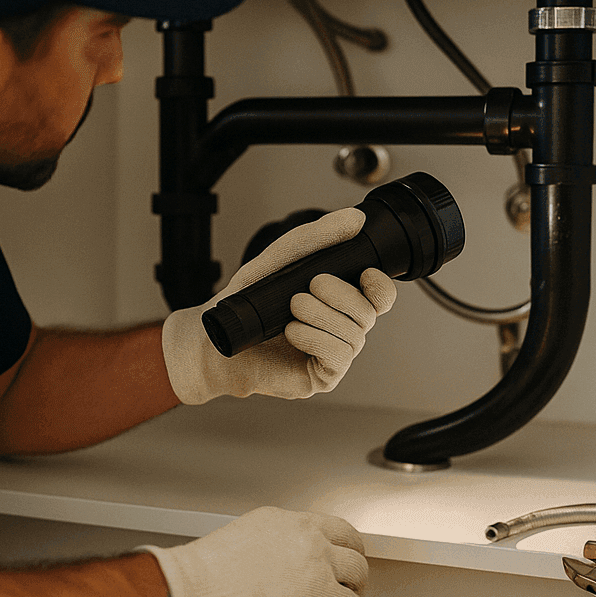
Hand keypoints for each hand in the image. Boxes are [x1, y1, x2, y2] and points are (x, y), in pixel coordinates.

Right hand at [137, 506, 366, 596]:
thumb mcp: (251, 533)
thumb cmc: (211, 567)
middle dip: (354, 584)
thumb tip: (286, 558)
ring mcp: (320, 588)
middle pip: (357, 568)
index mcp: (300, 527)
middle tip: (346, 594)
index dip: (352, 550)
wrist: (201, 593)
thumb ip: (279, 541)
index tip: (351, 559)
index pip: (344, 532)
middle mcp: (316, 553)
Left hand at [160, 207, 397, 404]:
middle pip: (370, 312)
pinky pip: (338, 357)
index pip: (381, 296)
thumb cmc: (247, 302)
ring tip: (293, 308)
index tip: (364, 273)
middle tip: (309, 286)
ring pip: (355, 335)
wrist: (214, 339)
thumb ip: (315, 238)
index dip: (380, 285)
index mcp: (339, 300)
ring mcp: (334, 354)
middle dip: (341, 295)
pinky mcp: (322, 377)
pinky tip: (292, 331)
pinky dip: (315, 337)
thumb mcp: (280, 259)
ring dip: (322, 316)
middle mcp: (341, 327)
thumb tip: (354, 219)